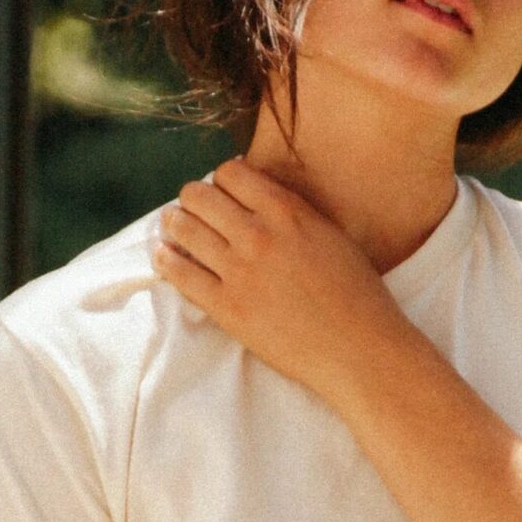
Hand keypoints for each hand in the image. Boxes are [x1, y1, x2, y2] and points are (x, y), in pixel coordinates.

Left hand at [147, 156, 406, 403]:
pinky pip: (179, 274)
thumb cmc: (355, 294)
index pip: (231, 173)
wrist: (358, 349)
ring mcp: (239, 272)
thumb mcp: (330, 235)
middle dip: (192, 199)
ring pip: (183, 228)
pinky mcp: (227, 308)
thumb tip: (260, 199)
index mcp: (287, 211)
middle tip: (191, 208)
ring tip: (171, 226)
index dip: (221, 180)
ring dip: (173, 223)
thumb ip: (293, 213)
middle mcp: (258, 234)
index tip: (222, 193)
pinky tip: (164, 256)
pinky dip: (165, 260)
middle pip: (199, 195)